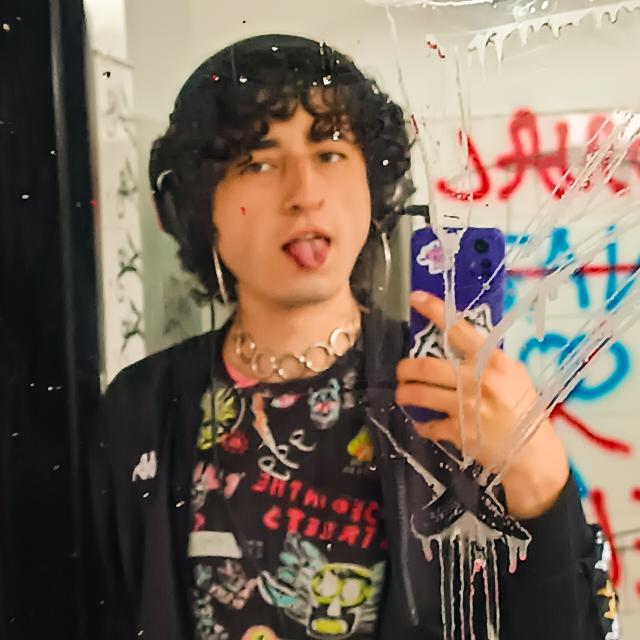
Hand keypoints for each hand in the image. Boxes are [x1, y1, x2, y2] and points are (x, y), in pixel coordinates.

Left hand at [395, 291, 569, 518]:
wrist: (534, 453)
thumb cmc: (523, 409)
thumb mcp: (513, 376)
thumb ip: (487, 360)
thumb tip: (459, 342)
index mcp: (494, 361)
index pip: (459, 330)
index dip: (435, 312)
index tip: (415, 298)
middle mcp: (479, 380)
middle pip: (428, 366)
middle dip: (406, 368)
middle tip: (401, 371)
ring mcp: (468, 407)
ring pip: (421, 395)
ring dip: (405, 394)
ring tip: (402, 393)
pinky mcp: (460, 432)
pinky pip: (429, 425)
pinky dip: (422, 424)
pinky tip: (422, 423)